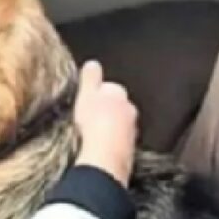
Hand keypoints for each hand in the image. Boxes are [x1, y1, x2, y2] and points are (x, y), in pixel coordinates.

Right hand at [73, 61, 137, 186]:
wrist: (104, 155)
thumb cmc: (96, 123)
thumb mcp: (87, 94)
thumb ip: (91, 78)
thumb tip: (93, 63)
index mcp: (120, 94)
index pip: (110, 88)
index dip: (97, 93)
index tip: (88, 98)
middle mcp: (130, 111)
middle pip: (117, 107)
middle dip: (106, 110)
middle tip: (89, 117)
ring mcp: (131, 131)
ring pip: (119, 125)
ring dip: (109, 127)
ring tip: (92, 134)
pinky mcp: (128, 149)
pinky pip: (118, 142)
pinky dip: (110, 143)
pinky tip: (99, 148)